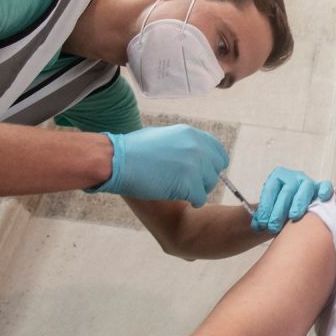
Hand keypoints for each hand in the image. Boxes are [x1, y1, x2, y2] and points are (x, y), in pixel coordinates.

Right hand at [91, 125, 228, 206]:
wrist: (118, 161)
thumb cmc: (132, 150)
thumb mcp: (162, 136)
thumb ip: (182, 143)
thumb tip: (193, 154)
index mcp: (191, 134)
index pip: (218, 151)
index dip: (212, 164)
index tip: (204, 172)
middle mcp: (197, 147)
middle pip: (216, 169)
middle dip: (205, 178)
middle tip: (190, 184)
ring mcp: (194, 165)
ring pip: (210, 184)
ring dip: (198, 190)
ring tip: (181, 191)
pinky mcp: (189, 183)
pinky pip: (200, 198)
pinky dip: (193, 201)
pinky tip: (181, 199)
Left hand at [253, 166, 332, 233]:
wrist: (293, 205)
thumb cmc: (280, 208)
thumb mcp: (269, 209)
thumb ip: (263, 216)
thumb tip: (257, 225)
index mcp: (277, 176)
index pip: (271, 189)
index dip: (266, 207)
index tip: (262, 223)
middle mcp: (294, 177)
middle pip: (287, 190)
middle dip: (279, 210)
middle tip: (273, 227)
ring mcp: (308, 182)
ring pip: (306, 188)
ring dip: (299, 203)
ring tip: (293, 217)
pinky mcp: (321, 188)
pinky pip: (325, 186)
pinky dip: (324, 191)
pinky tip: (321, 198)